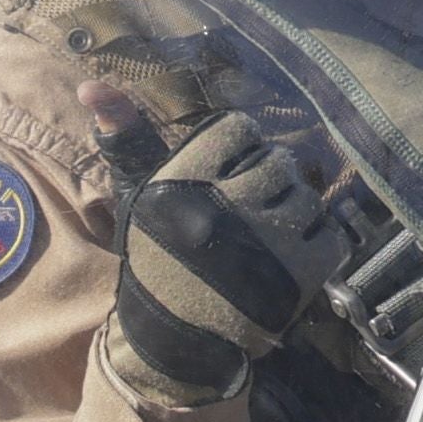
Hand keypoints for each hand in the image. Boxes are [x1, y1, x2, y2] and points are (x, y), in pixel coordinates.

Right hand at [83, 82, 337, 406]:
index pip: (239, 129)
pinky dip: (319, 244)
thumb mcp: (139, 196)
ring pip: (306, 197)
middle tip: (254, 210)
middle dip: (270, 183)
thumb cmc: (157, 260)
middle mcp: (226, 203)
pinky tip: (291, 257)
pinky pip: (332, 235)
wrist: (175, 340)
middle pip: (278, 162)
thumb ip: (127, 135)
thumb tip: (90, 82)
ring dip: (294, 215)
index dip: (240, 150)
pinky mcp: (299, 273)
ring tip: (270, 237)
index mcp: (186, 179)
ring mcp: (266, 239)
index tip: (229, 176)